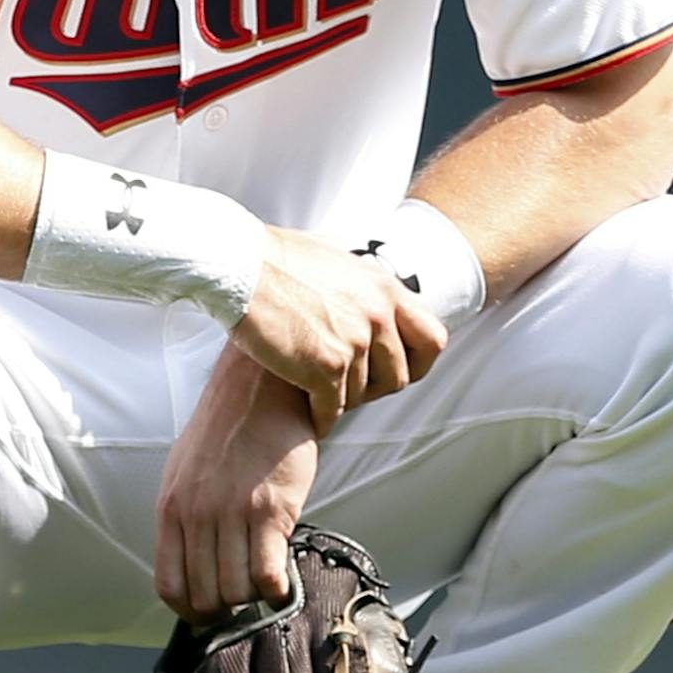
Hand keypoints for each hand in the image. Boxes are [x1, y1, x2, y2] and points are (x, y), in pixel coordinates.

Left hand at [155, 346, 318, 622]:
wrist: (260, 386)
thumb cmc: (227, 429)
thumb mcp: (185, 472)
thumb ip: (186, 518)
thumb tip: (195, 565)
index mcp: (170, 508)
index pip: (170, 586)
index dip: (192, 613)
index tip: (212, 615)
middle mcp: (195, 515)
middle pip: (206, 596)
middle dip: (229, 609)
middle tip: (247, 598)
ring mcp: (232, 513)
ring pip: (237, 592)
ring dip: (255, 599)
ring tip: (267, 581)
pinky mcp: (271, 509)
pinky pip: (268, 574)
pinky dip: (278, 589)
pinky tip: (285, 578)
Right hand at [231, 226, 447, 434]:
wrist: (239, 265)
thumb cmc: (275, 256)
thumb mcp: (336, 257)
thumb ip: (361, 281)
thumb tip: (370, 289)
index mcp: (385, 288)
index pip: (433, 338)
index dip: (418, 361)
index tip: (398, 368)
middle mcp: (377, 316)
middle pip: (399, 376)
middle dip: (375, 387)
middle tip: (350, 386)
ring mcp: (353, 343)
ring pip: (362, 395)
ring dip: (341, 399)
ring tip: (318, 393)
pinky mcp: (324, 367)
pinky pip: (332, 409)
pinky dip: (320, 416)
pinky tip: (307, 412)